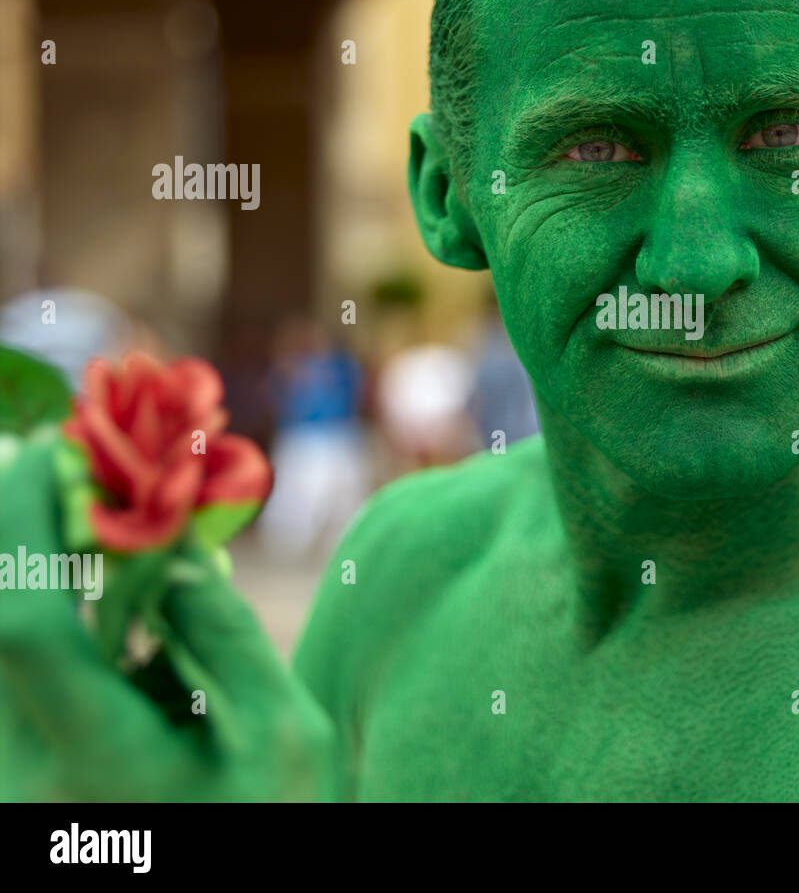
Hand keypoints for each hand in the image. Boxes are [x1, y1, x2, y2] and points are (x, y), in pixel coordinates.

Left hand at [0, 441, 336, 800]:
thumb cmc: (277, 832)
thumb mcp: (284, 739)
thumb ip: (227, 637)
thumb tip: (172, 558)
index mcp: (95, 763)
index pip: (24, 621)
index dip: (25, 521)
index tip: (55, 451)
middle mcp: (23, 780)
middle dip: (9, 529)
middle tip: (48, 463)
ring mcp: (11, 789)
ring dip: (20, 569)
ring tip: (69, 512)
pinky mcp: (20, 786)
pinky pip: (11, 681)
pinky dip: (34, 618)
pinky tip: (81, 589)